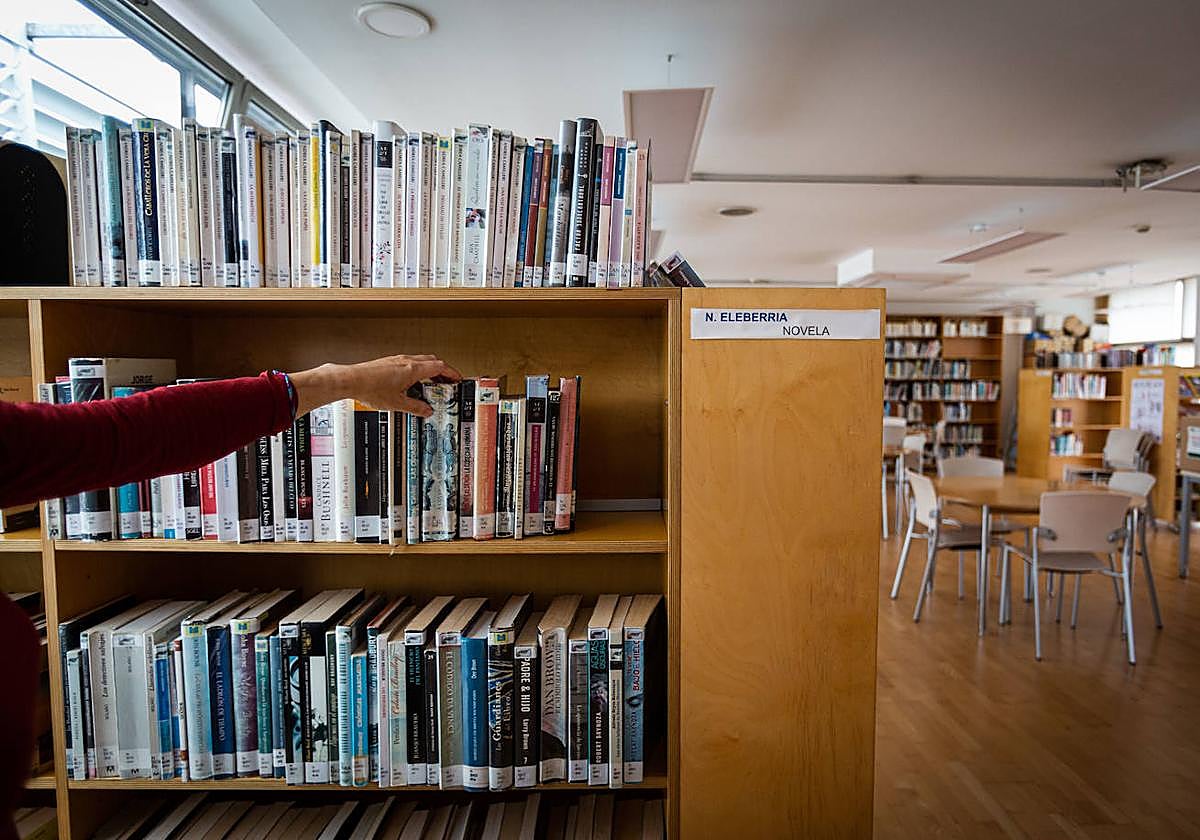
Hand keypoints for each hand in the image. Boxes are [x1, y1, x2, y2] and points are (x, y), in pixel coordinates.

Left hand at [290, 355, 461, 417]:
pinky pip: (409, 363)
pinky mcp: (388, 363)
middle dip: (443, 372)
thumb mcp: (398, 403)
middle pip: (433, 361)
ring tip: (430, 384)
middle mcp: (406, 361)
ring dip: (430, 371)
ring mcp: (397, 360)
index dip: (452, 373)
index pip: (441, 367)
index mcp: (414, 369)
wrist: (351, 380)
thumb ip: (416, 407)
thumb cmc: (370, 388)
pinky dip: (417, 371)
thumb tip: (426, 410)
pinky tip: (411, 383)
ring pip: (421, 361)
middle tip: (447, 382)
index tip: (457, 379)